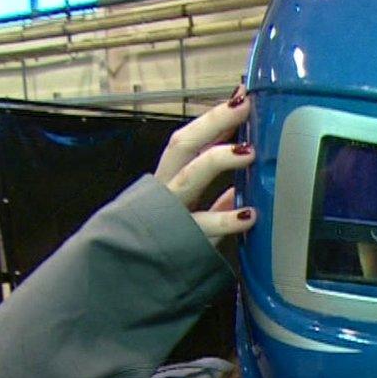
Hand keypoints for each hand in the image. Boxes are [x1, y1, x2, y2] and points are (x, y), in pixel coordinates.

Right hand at [153, 84, 255, 245]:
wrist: (127, 280)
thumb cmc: (165, 245)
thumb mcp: (193, 217)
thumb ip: (218, 202)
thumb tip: (245, 188)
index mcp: (169, 180)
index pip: (190, 139)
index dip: (214, 118)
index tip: (241, 96)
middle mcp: (166, 191)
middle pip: (183, 145)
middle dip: (213, 122)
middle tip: (243, 106)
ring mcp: (170, 214)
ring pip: (188, 178)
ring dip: (217, 160)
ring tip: (248, 151)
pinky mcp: (180, 242)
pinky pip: (204, 227)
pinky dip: (228, 220)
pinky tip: (250, 215)